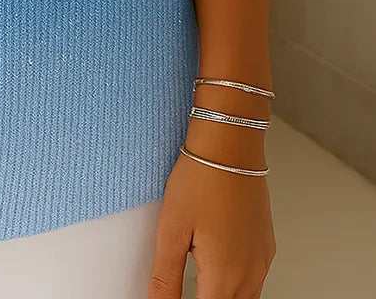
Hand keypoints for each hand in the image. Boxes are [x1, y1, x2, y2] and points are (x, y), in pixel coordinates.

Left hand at [148, 152, 275, 298]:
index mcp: (224, 276)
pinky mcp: (266, 246)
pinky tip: (219, 271)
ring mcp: (262, 260)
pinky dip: (238, 286)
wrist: (229, 147)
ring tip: (199, 286)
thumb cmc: (200, 180)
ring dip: (223, 297)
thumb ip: (165, 277)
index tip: (173, 296)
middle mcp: (250, 273)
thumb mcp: (171, 231)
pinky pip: (255, 281)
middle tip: (186, 287)